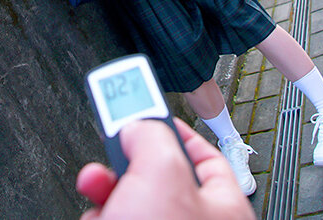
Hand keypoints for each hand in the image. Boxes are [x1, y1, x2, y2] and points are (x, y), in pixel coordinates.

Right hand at [76, 118, 254, 219]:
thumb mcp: (160, 175)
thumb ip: (150, 138)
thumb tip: (136, 127)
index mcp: (222, 208)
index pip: (203, 158)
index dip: (172, 133)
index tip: (146, 115)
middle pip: (158, 180)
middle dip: (126, 169)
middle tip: (108, 157)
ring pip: (129, 207)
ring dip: (107, 200)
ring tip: (100, 201)